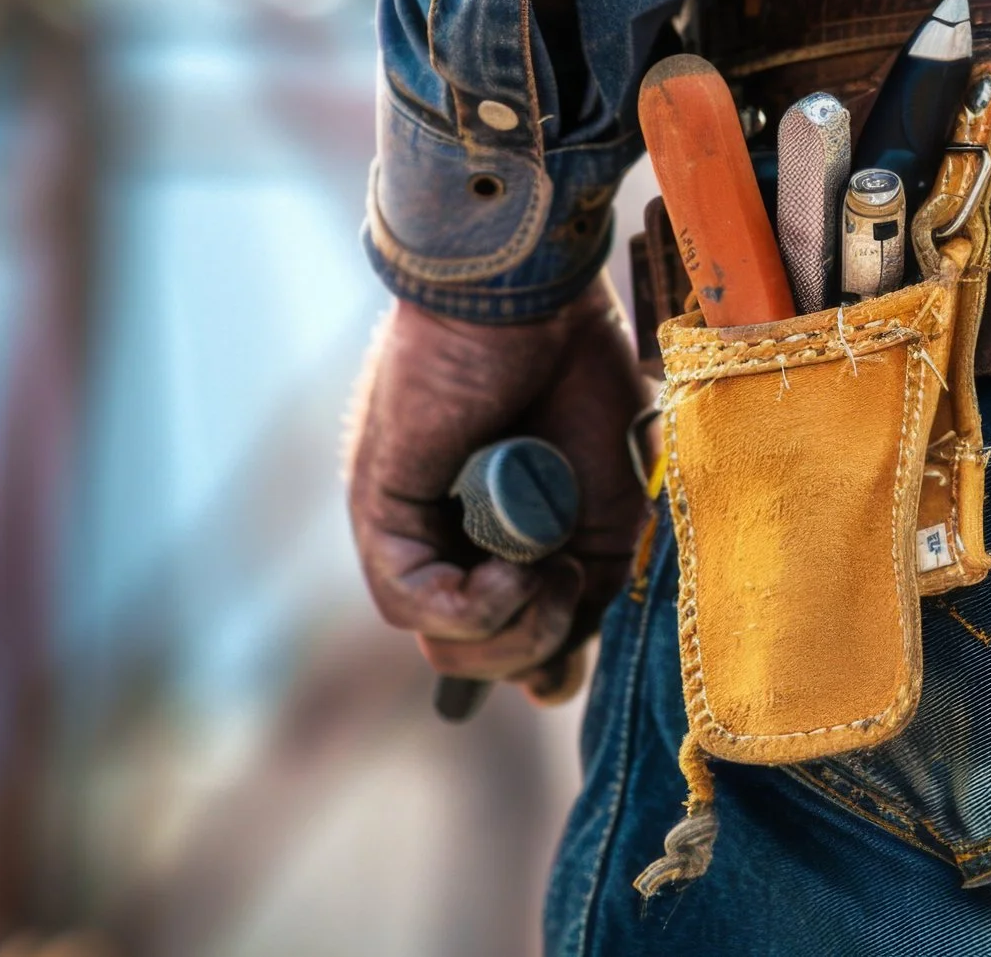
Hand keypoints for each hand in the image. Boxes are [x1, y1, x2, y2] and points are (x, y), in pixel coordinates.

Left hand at [346, 280, 651, 699]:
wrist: (537, 305)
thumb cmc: (582, 385)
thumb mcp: (608, 516)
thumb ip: (585, 596)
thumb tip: (552, 684)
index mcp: (502, 534)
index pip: (499, 635)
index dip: (536, 663)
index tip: (565, 670)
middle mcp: (449, 539)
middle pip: (472, 655)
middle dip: (532, 649)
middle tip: (567, 591)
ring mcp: (411, 529)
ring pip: (442, 642)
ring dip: (513, 628)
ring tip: (547, 573)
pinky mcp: (382, 514)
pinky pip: (412, 603)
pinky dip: (474, 606)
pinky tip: (515, 571)